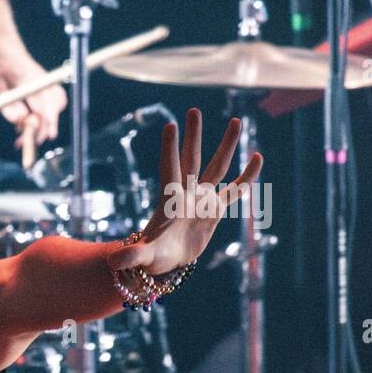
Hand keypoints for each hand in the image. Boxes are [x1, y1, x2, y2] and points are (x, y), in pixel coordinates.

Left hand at [0, 47, 66, 145]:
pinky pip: (56, 98)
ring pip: (58, 102)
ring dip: (48, 119)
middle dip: (45, 127)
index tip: (41, 138)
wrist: (0, 48)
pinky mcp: (46, 82)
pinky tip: (33, 119)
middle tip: (28, 142)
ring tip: (28, 131)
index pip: (43, 106)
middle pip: (54, 106)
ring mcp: (46, 80)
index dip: (45, 124)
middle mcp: (42, 79)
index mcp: (30, 80)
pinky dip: (49, 111)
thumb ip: (7, 106)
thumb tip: (19, 121)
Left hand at [106, 108, 262, 276]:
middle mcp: (187, 193)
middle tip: (193, 110)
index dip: (170, 149)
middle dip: (193, 136)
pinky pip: (235, 190)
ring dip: (227, 145)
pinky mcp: (215, 209)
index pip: (169, 169)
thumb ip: (130, 257)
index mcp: (169, 200)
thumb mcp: (141, 257)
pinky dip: (247, 176)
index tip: (170, 126)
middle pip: (191, 158)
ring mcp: (202, 198)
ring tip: (236, 121)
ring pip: (217, 166)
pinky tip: (258, 157)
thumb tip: (113, 262)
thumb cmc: (151, 257)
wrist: (166, 260)